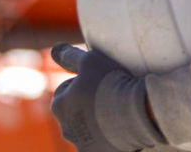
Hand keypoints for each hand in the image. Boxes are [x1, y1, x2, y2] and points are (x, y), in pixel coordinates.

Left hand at [50, 43, 165, 151]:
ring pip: (87, 129)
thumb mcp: (89, 60)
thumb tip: (55, 49)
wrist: (135, 112)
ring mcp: (82, 145)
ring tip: (116, 112)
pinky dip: (107, 138)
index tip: (97, 82)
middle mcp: (66, 129)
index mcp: (59, 106)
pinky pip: (100, 144)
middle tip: (107, 96)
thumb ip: (69, 55)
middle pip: (75, 112)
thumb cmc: (109, 82)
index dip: (82, 83)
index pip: (66, 90)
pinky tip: (119, 128)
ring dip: (96, 122)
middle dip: (86, 105)